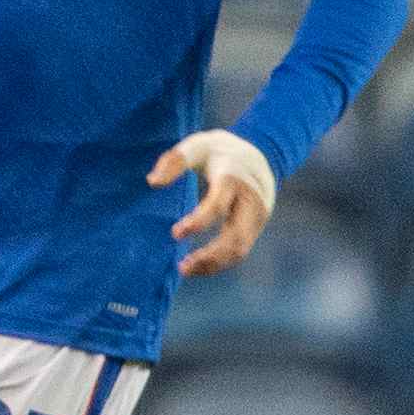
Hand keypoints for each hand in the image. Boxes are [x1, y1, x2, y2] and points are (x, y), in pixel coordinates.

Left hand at [153, 130, 274, 277]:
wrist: (261, 154)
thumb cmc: (219, 151)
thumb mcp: (198, 145)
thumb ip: (175, 160)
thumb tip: (152, 183)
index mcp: (234, 178)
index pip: (218, 205)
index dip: (198, 221)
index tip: (175, 234)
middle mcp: (250, 201)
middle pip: (236, 236)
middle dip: (210, 255)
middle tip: (182, 267)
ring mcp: (257, 216)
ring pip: (241, 248)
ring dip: (215, 264)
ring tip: (186, 269)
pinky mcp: (256, 227)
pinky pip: (241, 249)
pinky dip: (221, 261)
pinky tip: (199, 266)